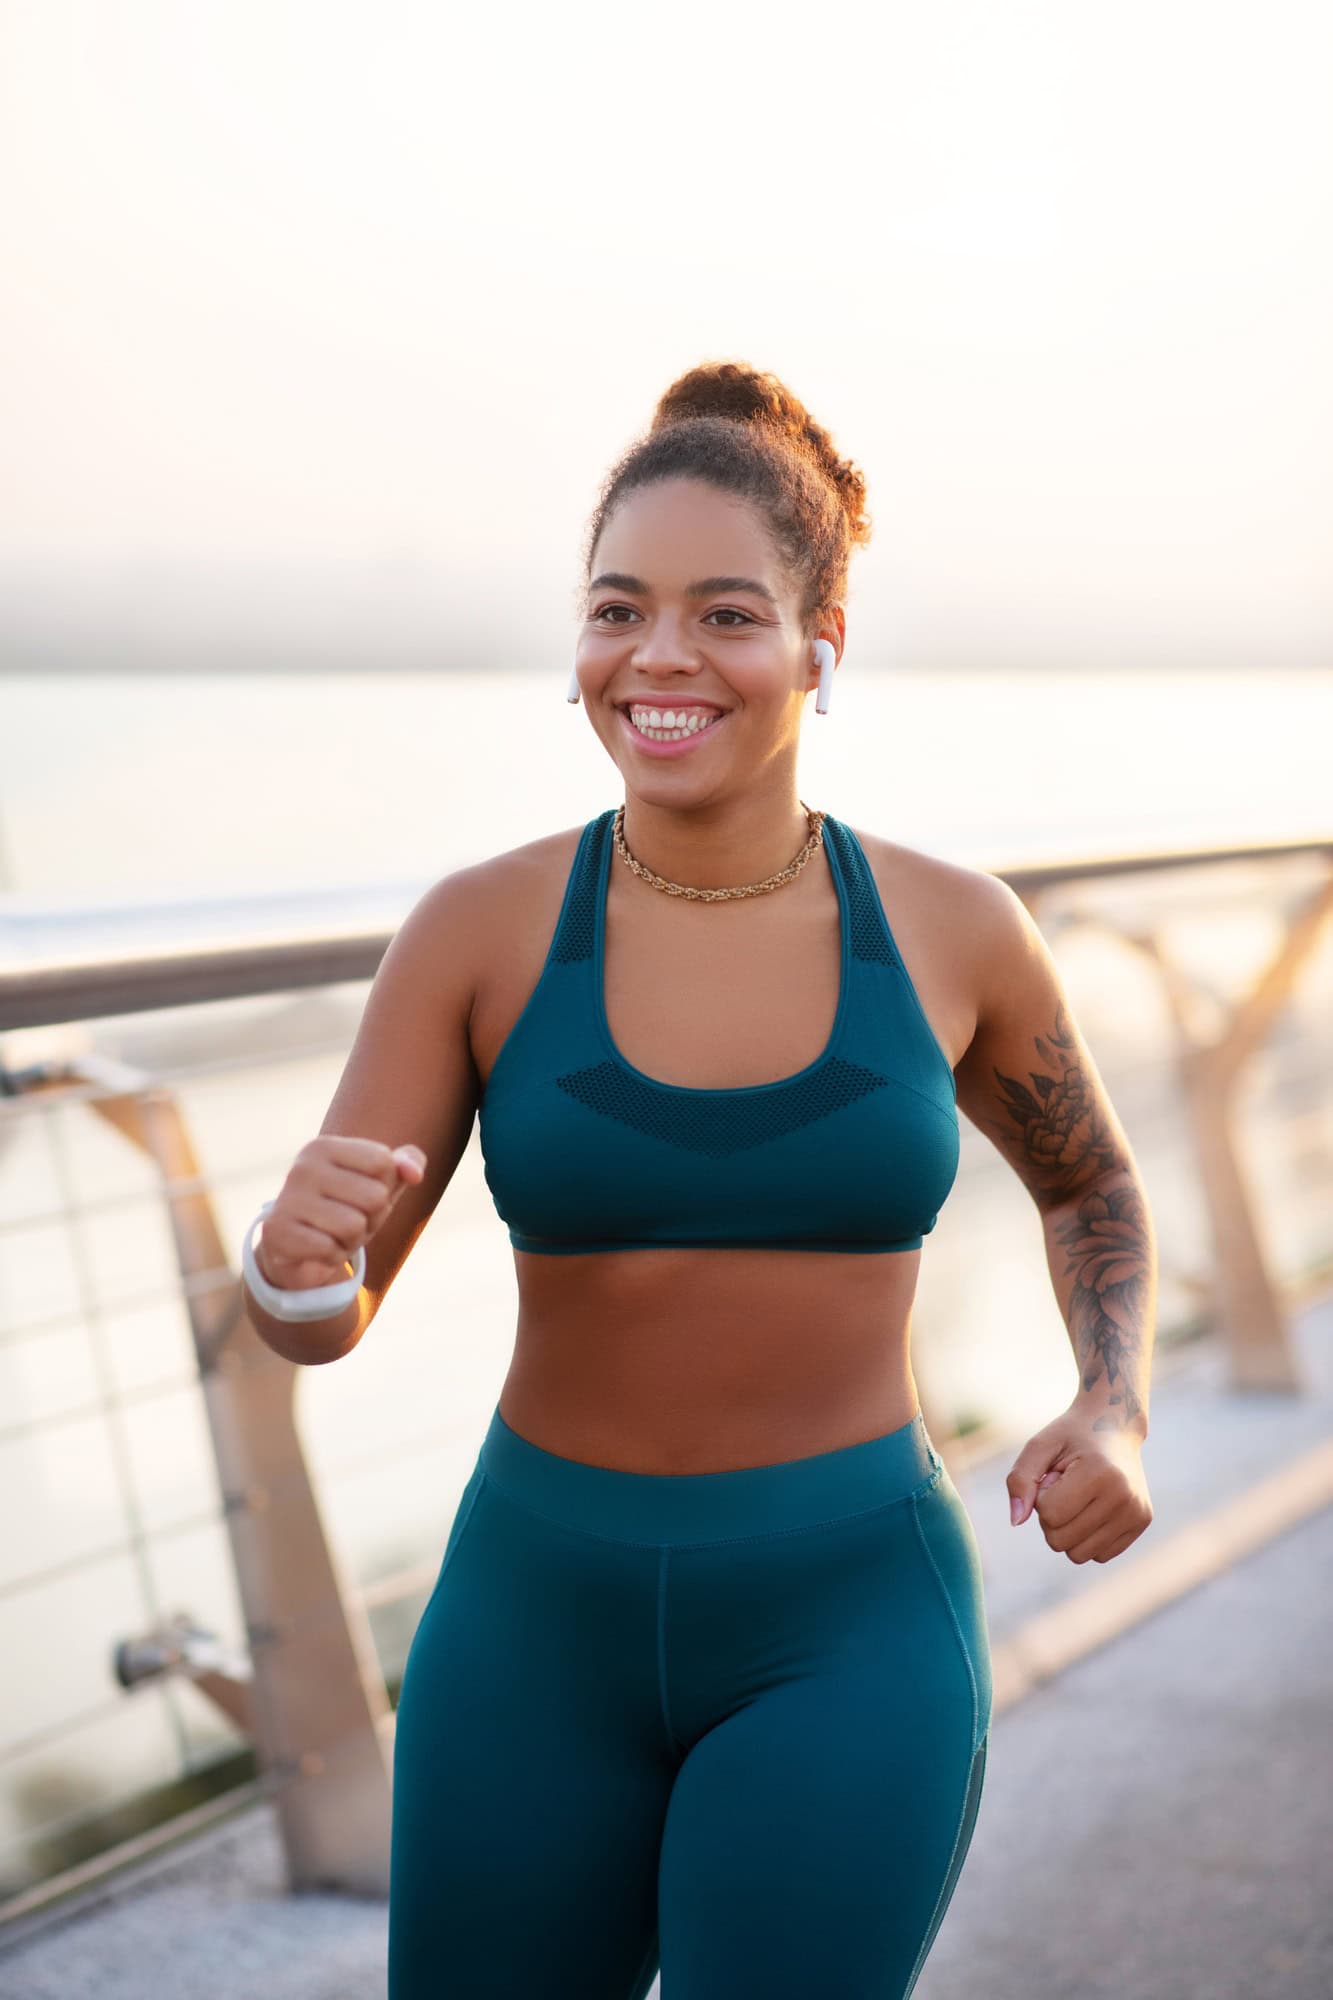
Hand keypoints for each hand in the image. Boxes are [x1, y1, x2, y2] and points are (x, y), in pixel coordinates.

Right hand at [256, 1134, 428, 1289]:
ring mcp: (287, 1198)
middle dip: (371, 1220)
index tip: (360, 1197)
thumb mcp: (380, 1183)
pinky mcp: (276, 1231)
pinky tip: (315, 1250)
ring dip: (351, 1241)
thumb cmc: (344, 1209)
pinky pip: (329, 1249)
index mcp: (325, 1147)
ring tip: (331, 1236)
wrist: (296, 1250)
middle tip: (347, 1222)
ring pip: (355, 1226)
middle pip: (375, 1197)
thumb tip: (415, 1174)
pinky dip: (331, 1257)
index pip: (385, 1163)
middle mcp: (303, 1167)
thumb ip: (406, 1165)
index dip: (384, 1189)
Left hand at [1005, 1407, 1152, 1564]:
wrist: (1113, 1425)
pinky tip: (1094, 1508)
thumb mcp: (1039, 1446)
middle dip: (1052, 1517)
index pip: (1049, 1514)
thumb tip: (1016, 1521)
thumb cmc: (1070, 1436)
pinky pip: (1100, 1556)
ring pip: (1078, 1555)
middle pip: (1060, 1541)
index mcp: (1100, 1473)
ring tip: (1079, 1498)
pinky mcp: (1142, 1522)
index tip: (1055, 1475)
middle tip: (1066, 1487)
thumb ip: (1020, 1479)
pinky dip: (1088, 1538)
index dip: (1041, 1497)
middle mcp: (1124, 1496)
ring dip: (1068, 1530)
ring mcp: (1137, 1512)